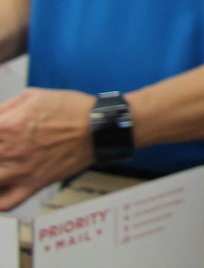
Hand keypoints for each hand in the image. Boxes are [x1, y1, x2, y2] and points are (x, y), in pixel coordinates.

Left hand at [0, 88, 95, 209]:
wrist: (98, 128)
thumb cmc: (71, 110)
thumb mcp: (33, 95)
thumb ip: (5, 107)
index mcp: (6, 126)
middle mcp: (9, 150)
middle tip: (4, 147)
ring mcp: (20, 170)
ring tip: (2, 165)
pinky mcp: (33, 185)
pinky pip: (6, 203)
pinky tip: (0, 190)